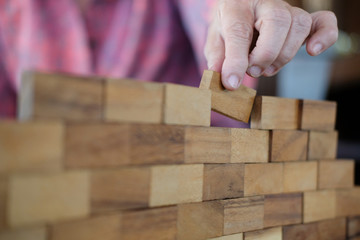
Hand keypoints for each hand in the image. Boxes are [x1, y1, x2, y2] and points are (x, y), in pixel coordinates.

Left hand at [204, 0, 337, 89]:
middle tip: (253, 71)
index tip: (232, 82)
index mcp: (237, 6)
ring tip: (266, 69)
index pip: (239, 31)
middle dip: (265, 55)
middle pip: (277, 23)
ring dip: (284, 55)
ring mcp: (287, 8)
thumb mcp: (215, 39)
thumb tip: (223, 79)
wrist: (243, 7)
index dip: (235, 60)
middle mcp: (265, 3)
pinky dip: (324, 36)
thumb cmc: (229, 24)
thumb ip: (217, 57)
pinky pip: (324, 21)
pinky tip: (313, 50)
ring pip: (298, 26)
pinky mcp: (303, 18)